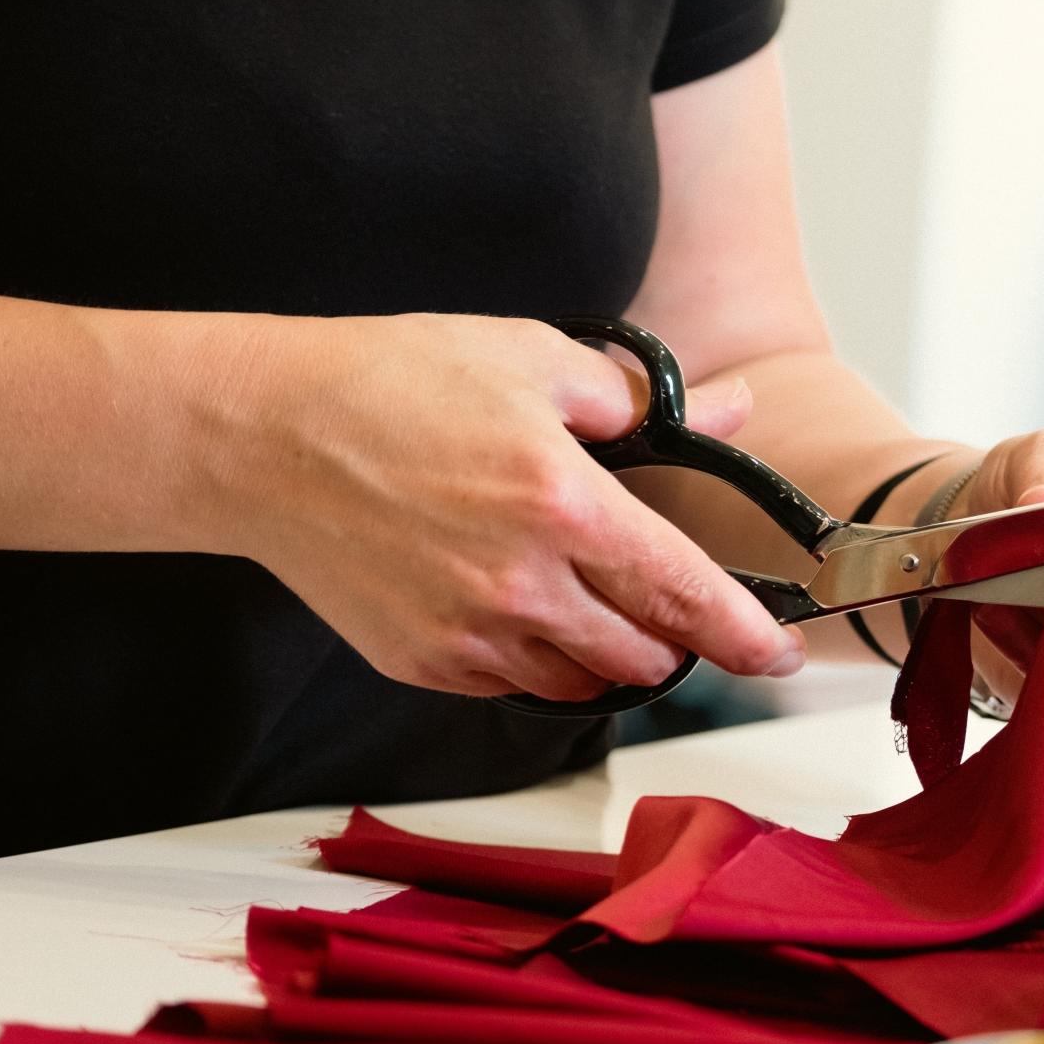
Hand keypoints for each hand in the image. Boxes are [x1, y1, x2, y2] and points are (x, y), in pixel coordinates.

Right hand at [188, 313, 803, 700]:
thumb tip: (728, 408)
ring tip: (588, 600)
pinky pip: (513, 685)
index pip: (685, 594)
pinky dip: (534, 658)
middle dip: (673, 638)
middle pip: (644, 655)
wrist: (264, 437)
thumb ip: (638, 398)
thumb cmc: (390, 382)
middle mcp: (522, 584)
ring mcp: (469, 634)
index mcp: (563, 503)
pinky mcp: (424, 662)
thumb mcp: (528, 358)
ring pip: (581, 683)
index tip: (780, 653)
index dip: (746, 634)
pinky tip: (516, 603)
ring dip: (605, 655)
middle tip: (667, 604)